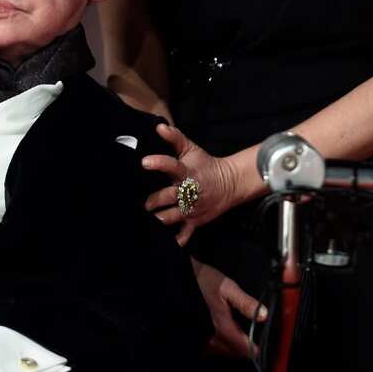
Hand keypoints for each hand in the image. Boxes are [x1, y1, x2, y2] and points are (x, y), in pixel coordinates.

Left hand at [143, 123, 238, 244]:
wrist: (229, 183)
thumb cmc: (205, 165)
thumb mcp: (191, 149)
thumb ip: (174, 138)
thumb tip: (158, 126)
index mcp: (187, 172)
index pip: (172, 165)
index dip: (159, 163)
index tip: (144, 162)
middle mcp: (189, 192)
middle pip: (168, 196)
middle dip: (154, 200)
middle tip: (143, 203)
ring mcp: (192, 209)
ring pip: (172, 217)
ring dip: (159, 220)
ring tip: (146, 220)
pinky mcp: (195, 222)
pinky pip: (184, 236)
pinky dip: (175, 242)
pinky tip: (163, 244)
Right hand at [192, 258, 267, 358]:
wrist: (180, 279)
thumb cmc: (204, 282)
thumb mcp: (228, 287)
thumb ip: (245, 303)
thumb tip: (264, 315)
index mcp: (221, 326)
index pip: (240, 347)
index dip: (251, 350)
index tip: (258, 350)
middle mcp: (210, 336)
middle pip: (230, 352)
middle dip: (241, 349)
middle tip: (249, 343)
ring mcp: (200, 337)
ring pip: (219, 350)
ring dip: (229, 348)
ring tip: (237, 340)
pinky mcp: (194, 334)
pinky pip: (208, 347)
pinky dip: (217, 345)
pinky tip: (221, 336)